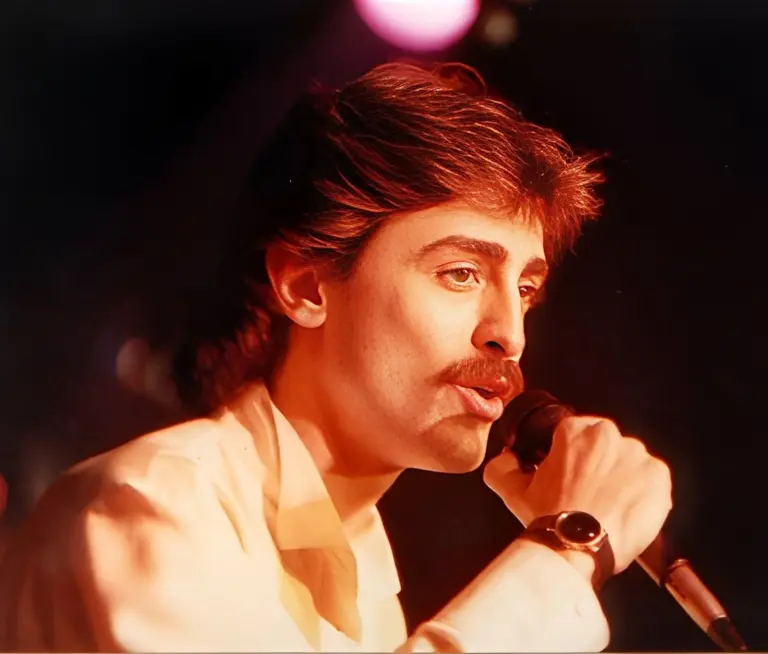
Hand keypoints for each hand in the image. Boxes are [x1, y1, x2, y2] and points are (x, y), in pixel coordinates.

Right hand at [484, 416, 672, 576]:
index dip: (572, 458)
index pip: (577, 435)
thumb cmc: (550, 519)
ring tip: (607, 506)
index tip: (571, 477)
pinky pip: (653, 480)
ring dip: (621, 478)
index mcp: (574, 429)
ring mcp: (637, 455)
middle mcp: (608, 435)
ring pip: (629, 462)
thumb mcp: (512, 490)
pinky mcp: (659, 477)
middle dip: (598, 465)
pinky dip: (643, 494)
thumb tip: (507, 458)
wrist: (579, 548)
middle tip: (587, 493)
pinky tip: (625, 512)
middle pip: (605, 446)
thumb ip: (502, 466)